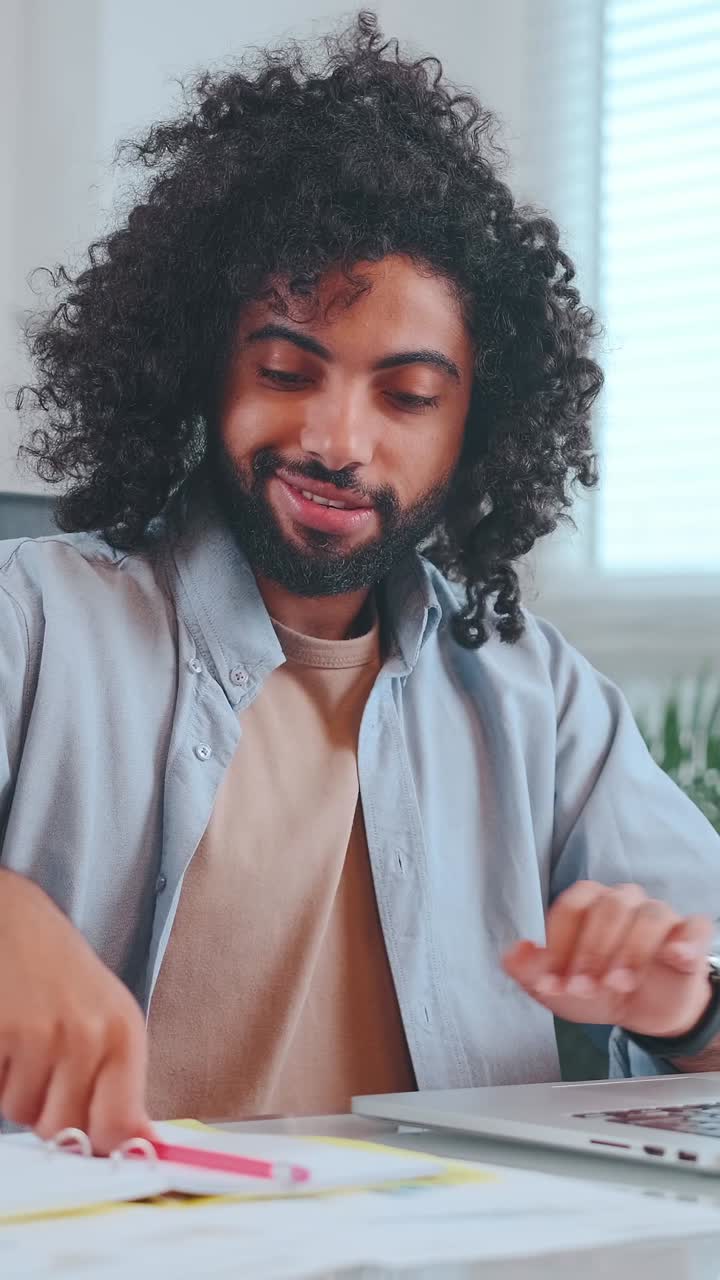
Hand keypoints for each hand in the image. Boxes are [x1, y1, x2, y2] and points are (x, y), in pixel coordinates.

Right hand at [0, 869, 154, 1152]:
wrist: (11, 916)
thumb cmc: (59, 972)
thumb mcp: (106, 1016)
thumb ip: (121, 1084)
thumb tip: (139, 1148)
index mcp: (125, 1034)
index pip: (120, 1129)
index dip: (101, 1150)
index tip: (92, 1151)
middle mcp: (88, 1035)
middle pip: (63, 1132)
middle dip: (49, 1110)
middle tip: (46, 1064)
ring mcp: (41, 1035)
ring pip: (20, 1114)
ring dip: (16, 1088)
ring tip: (22, 1038)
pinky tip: (2, 1032)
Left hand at [503, 881, 713, 1038]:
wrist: (640, 1013)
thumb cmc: (596, 988)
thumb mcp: (557, 989)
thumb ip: (528, 971)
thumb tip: (514, 953)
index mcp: (587, 904)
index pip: (571, 907)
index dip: (561, 944)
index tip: (557, 981)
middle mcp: (623, 901)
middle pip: (608, 908)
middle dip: (592, 951)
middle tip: (586, 987)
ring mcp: (658, 916)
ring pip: (648, 915)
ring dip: (631, 951)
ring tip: (619, 984)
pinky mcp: (689, 937)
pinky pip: (694, 926)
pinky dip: (686, 939)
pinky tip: (674, 956)